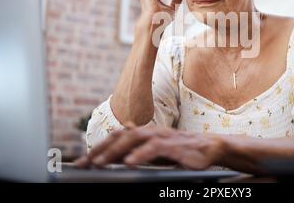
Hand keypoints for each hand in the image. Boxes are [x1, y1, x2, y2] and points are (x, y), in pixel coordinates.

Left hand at [74, 124, 225, 169]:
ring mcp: (163, 137)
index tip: (82, 161)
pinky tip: (129, 162)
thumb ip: (141, 145)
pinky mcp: (175, 145)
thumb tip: (124, 140)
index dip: (99, 146)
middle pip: (122, 135)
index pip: (118, 136)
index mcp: (146, 133)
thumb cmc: (182, 151)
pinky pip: (154, 148)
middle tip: (85, 162)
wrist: (210, 148)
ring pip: (135, 139)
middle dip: (101, 148)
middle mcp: (152, 131)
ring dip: (115, 151)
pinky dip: (140, 154)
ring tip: (100, 163)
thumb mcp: (158, 149)